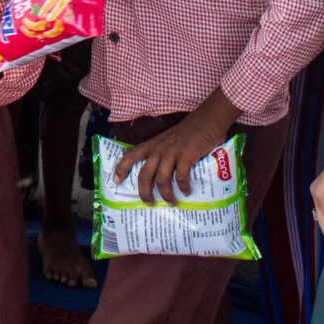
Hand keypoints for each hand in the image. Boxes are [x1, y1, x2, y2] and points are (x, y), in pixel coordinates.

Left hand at [112, 99, 234, 204]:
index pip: (131, 155)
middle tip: (149, 203)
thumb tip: (161, 176)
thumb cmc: (188, 132)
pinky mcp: (186, 155)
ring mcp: (172, 152)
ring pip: (161, 179)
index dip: (121, 168)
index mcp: (152, 144)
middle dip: (144, 192)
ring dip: (166, 194)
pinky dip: (183, 187)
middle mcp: (158, 149)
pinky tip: (186, 192)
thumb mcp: (168, 140)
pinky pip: (181, 177)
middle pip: (144, 175)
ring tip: (171, 203)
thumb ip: (163, 154)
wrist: (207, 119)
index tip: (116, 181)